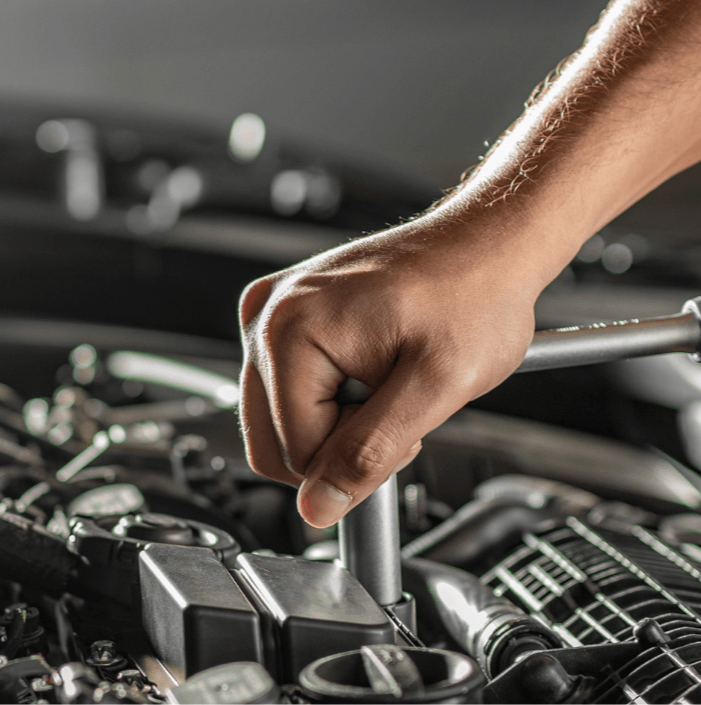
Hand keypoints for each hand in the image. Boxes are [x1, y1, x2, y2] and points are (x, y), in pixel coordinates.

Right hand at [239, 208, 543, 527]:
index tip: (401, 421)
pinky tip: (370, 367)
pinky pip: (290, 388)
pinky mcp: (289, 313)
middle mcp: (267, 315)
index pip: (296, 452)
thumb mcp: (435, 387)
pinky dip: (331, 395)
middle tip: (395, 405)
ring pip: (281, 419)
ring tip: (386, 380)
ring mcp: (274, 311)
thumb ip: (370, 452)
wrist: (486, 247)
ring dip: (337, 419)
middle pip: (274, 440)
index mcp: (289, 330)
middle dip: (339, 441)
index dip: (356, 455)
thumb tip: (318, 506)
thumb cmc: (474, 295)